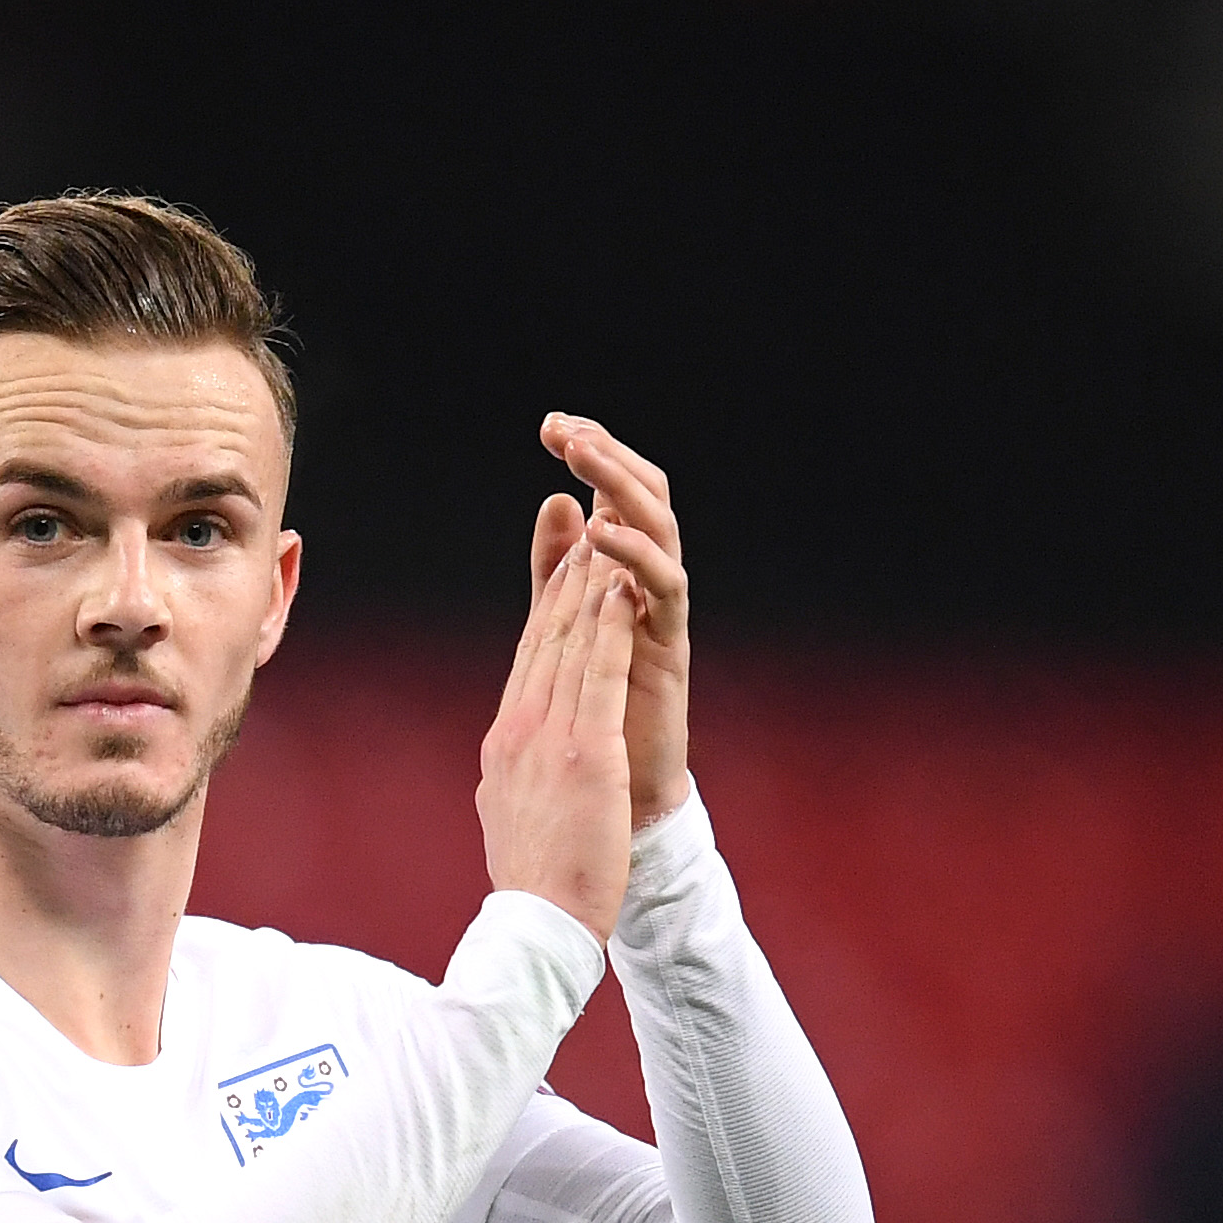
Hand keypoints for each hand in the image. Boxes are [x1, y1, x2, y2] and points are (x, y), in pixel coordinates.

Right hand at [475, 533, 638, 941]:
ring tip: (606, 533)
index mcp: (505, 742)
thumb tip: (497, 773)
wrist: (539, 925)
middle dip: (565, 573)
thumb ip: (508, 781)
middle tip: (581, 520)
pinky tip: (622, 588)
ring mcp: (550, 738)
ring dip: (590, 582)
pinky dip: (611, 626)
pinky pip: (601, 675)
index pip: (528, 659)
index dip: (546, 604)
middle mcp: (521, 728)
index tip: (562, 562)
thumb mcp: (509, 816)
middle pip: (546, 637)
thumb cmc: (534, 883)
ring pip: (572, 643)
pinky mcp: (586, 753)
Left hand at [529, 412, 691, 824]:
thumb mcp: (564, 631)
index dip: (590, 453)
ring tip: (584, 455)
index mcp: (621, 575)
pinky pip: (663, 587)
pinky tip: (603, 531)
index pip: (610, 494)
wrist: (621, 801)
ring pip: (658, 529)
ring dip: (620, 487)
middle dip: (606, 455)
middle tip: (564, 426)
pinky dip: (635, 554)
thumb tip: (556, 501)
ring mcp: (662, 613)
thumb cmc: (597, 717)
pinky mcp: (670, 646)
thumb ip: (557, 572)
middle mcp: (648, 585)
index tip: (552, 421)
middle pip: (642, 497)